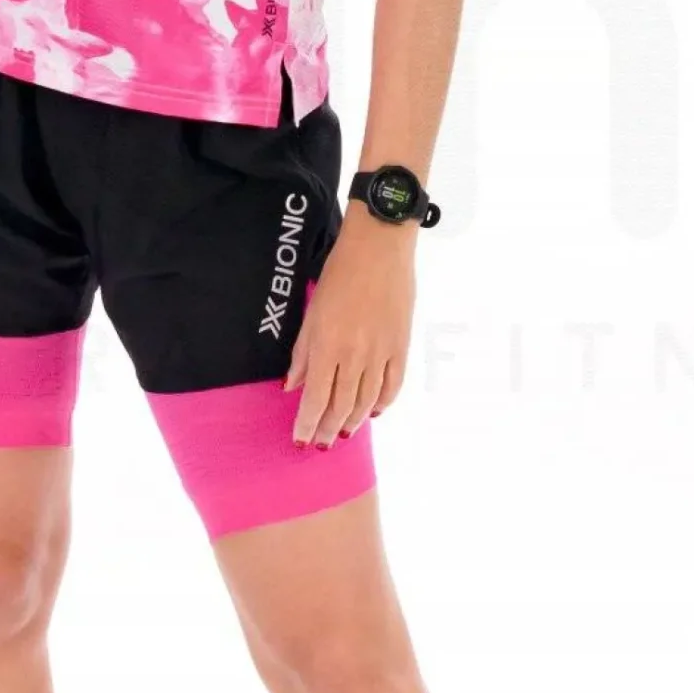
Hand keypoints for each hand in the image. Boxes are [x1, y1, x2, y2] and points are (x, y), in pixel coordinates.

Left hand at [282, 211, 413, 445]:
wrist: (380, 248)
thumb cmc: (339, 274)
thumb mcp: (311, 313)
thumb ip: (301, 353)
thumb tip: (291, 386)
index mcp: (327, 347)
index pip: (315, 399)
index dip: (307, 424)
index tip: (301, 440)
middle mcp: (355, 356)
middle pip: (340, 406)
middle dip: (329, 430)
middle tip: (321, 444)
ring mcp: (381, 353)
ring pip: (366, 401)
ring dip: (353, 421)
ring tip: (343, 433)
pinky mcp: (401, 346)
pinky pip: (393, 386)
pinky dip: (382, 403)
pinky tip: (372, 412)